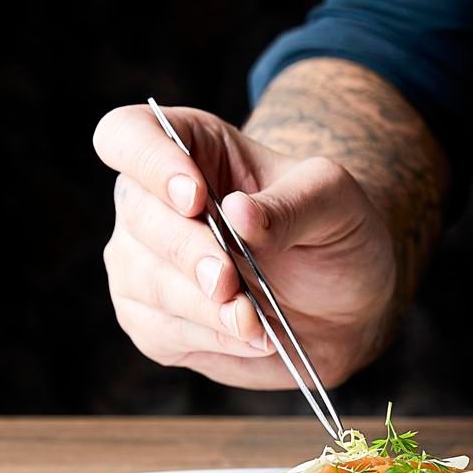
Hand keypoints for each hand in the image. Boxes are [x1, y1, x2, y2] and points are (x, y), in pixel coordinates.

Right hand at [93, 103, 395, 389]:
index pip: (128, 136)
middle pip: (135, 213)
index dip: (149, 162)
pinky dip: (207, 337)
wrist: (344, 307)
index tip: (196, 198)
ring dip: (198, 304)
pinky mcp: (151, 318)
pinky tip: (249, 334)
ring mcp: (142, 261)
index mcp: (190, 147)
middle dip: (186, 251)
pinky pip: (158, 329)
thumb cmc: (333, 234)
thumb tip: (238, 211)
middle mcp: (151, 200)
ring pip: (140, 279)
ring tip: (252, 319)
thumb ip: (291, 204)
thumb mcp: (334, 202)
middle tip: (229, 279)